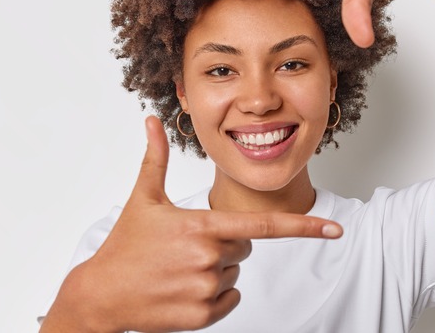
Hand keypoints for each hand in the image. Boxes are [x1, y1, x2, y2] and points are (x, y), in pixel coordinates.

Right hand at [42, 116, 341, 332]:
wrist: (100, 294)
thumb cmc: (124, 246)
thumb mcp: (143, 199)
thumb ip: (156, 158)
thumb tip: (151, 121)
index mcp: (202, 226)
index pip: (264, 226)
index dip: (304, 227)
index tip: (334, 230)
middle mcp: (209, 258)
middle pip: (245, 247)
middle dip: (225, 243)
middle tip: (187, 246)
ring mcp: (206, 289)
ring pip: (236, 273)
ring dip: (217, 269)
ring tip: (179, 268)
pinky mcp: (201, 316)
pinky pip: (231, 299)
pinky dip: (215, 294)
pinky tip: (183, 288)